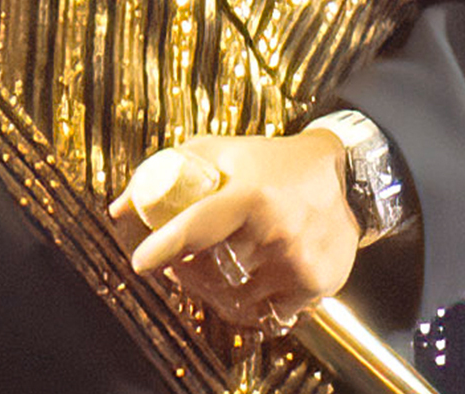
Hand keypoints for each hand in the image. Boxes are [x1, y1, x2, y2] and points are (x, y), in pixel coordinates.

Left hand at [108, 131, 358, 335]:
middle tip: (178, 261)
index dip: (164, 248)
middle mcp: (276, 231)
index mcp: (249, 194)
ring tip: (211, 270)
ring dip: (214, 291)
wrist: (344, 178)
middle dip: (186, 270)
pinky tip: (245, 282)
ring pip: (235, 297)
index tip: (139, 262)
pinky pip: (267, 312)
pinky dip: (249, 303)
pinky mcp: (316, 285)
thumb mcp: (221, 152)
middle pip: (210, 271)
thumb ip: (168, 171)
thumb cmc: (271, 163)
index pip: (196, 228)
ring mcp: (297, 263)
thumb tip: (120, 208)